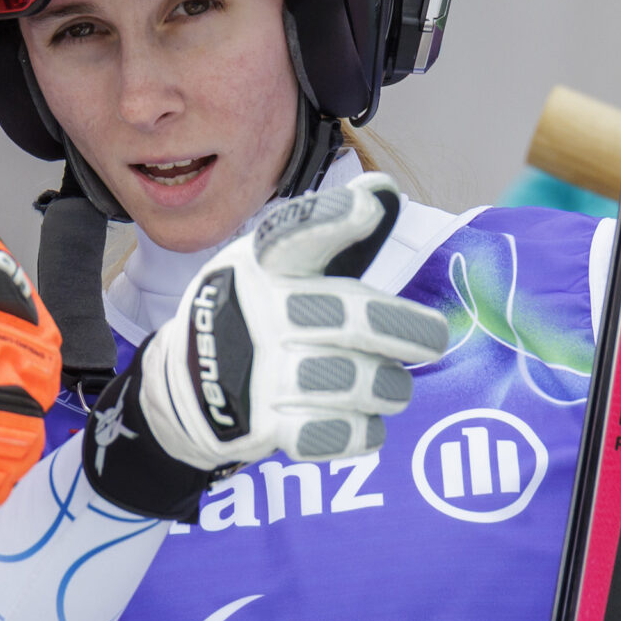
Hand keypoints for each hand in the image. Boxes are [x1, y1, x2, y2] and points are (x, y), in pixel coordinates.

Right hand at [86, 173, 447, 517]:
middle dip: (404, 330)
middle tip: (432, 339)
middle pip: (349, 318)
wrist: (188, 386)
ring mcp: (255, 370)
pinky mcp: (260, 424)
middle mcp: (255, 311)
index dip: (333, 219)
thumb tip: (386, 188)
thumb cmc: (260, 313)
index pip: (294, 235)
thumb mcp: (280, 266)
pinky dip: (360, 430)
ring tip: (392, 387)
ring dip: (386, 387)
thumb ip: (334, 234)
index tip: (368, 206)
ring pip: (352, 380)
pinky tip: (363, 420)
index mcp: (262, 264)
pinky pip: (332, 432)